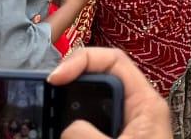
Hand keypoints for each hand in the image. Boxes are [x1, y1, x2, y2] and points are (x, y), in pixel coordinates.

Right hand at [47, 47, 170, 138]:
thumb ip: (90, 134)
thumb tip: (68, 127)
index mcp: (146, 103)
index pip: (115, 60)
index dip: (83, 60)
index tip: (55, 77)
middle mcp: (135, 111)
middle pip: (98, 80)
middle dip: (69, 83)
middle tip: (43, 94)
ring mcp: (123, 128)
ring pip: (88, 106)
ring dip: (66, 109)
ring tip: (45, 114)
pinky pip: (87, 128)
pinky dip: (70, 129)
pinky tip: (54, 131)